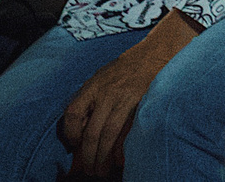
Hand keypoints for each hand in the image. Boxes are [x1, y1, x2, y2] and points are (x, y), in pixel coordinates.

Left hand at [58, 16, 194, 174]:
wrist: (154, 53)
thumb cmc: (125, 68)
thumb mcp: (102, 77)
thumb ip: (91, 98)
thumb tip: (81, 127)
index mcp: (92, 86)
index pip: (72, 113)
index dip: (70, 133)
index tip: (74, 144)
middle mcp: (105, 93)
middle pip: (91, 131)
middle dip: (88, 155)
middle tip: (89, 169)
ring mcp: (123, 99)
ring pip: (108, 134)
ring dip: (102, 156)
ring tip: (101, 170)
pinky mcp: (139, 103)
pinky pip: (126, 130)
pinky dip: (121, 147)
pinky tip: (118, 159)